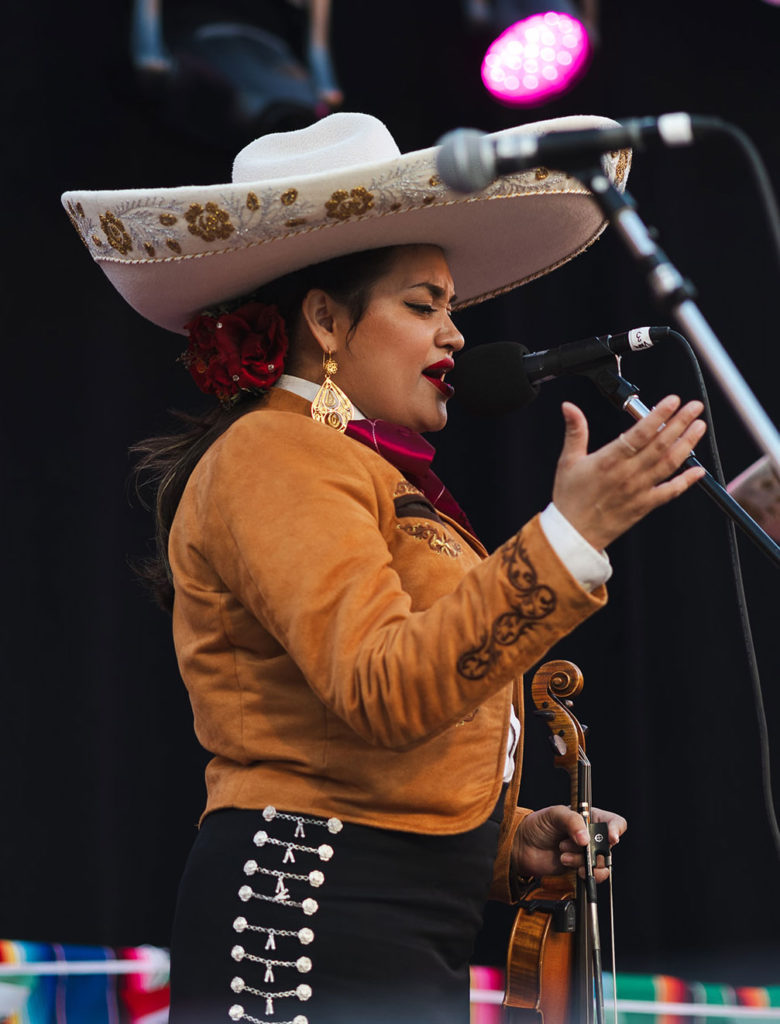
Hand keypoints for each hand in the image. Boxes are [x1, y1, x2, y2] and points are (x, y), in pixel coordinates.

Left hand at [512, 805, 625, 882]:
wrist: (522, 846)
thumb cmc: (538, 825)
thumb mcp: (554, 815)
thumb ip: (572, 821)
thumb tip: (586, 838)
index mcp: (589, 817)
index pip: (614, 822)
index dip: (616, 829)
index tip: (610, 838)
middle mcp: (592, 835)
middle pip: (608, 845)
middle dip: (592, 848)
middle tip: (576, 844)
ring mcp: (587, 853)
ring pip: (601, 862)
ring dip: (583, 860)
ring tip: (563, 854)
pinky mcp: (581, 867)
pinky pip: (595, 874)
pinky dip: (587, 873)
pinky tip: (571, 865)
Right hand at [552, 396, 706, 550]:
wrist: (574, 534)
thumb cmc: (570, 498)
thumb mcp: (568, 461)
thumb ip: (575, 431)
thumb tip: (569, 407)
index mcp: (608, 460)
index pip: (639, 433)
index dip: (658, 416)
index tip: (673, 401)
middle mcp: (627, 474)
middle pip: (660, 445)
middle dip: (680, 423)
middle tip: (694, 408)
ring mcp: (639, 490)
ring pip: (669, 464)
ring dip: (687, 444)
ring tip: (698, 428)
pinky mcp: (645, 505)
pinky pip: (670, 492)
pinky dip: (686, 481)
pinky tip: (698, 470)